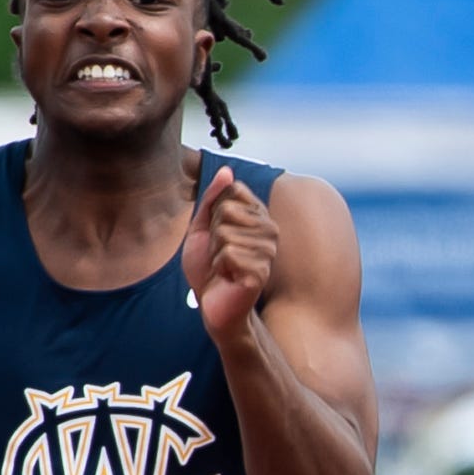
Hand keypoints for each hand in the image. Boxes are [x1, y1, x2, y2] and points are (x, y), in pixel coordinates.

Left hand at [181, 167, 275, 340]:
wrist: (214, 304)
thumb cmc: (209, 267)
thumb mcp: (203, 227)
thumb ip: (214, 198)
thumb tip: (227, 171)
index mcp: (259, 217)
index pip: (232, 191)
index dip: (214, 211)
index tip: (217, 232)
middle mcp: (270, 231)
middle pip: (227, 210)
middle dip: (213, 233)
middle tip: (219, 253)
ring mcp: (268, 251)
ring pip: (225, 233)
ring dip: (215, 253)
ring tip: (224, 267)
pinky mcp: (262, 270)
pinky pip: (228, 254)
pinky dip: (219, 267)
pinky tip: (228, 277)